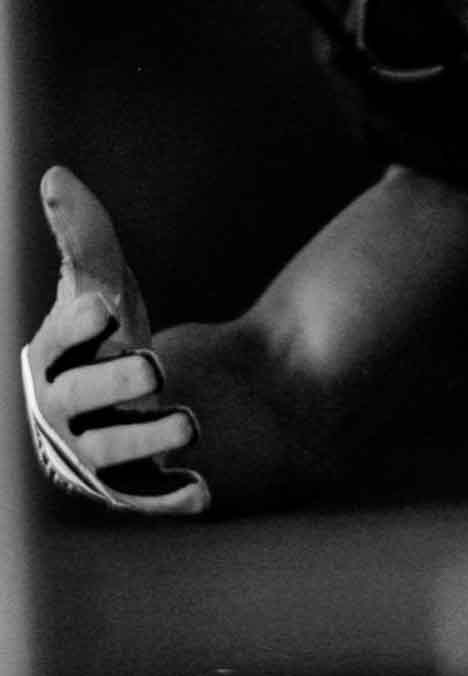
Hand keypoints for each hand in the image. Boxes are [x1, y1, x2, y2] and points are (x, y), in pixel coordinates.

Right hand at [20, 166, 209, 513]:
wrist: (172, 397)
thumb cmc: (121, 340)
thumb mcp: (108, 289)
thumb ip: (85, 238)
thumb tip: (54, 174)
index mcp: (55, 365)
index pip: (57, 347)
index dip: (78, 329)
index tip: (108, 305)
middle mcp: (70, 417)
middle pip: (81, 402)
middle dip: (112, 385)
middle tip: (154, 368)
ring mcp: (106, 458)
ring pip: (115, 457)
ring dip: (145, 442)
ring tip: (189, 422)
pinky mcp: (146, 489)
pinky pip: (154, 501)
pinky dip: (173, 498)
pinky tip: (203, 490)